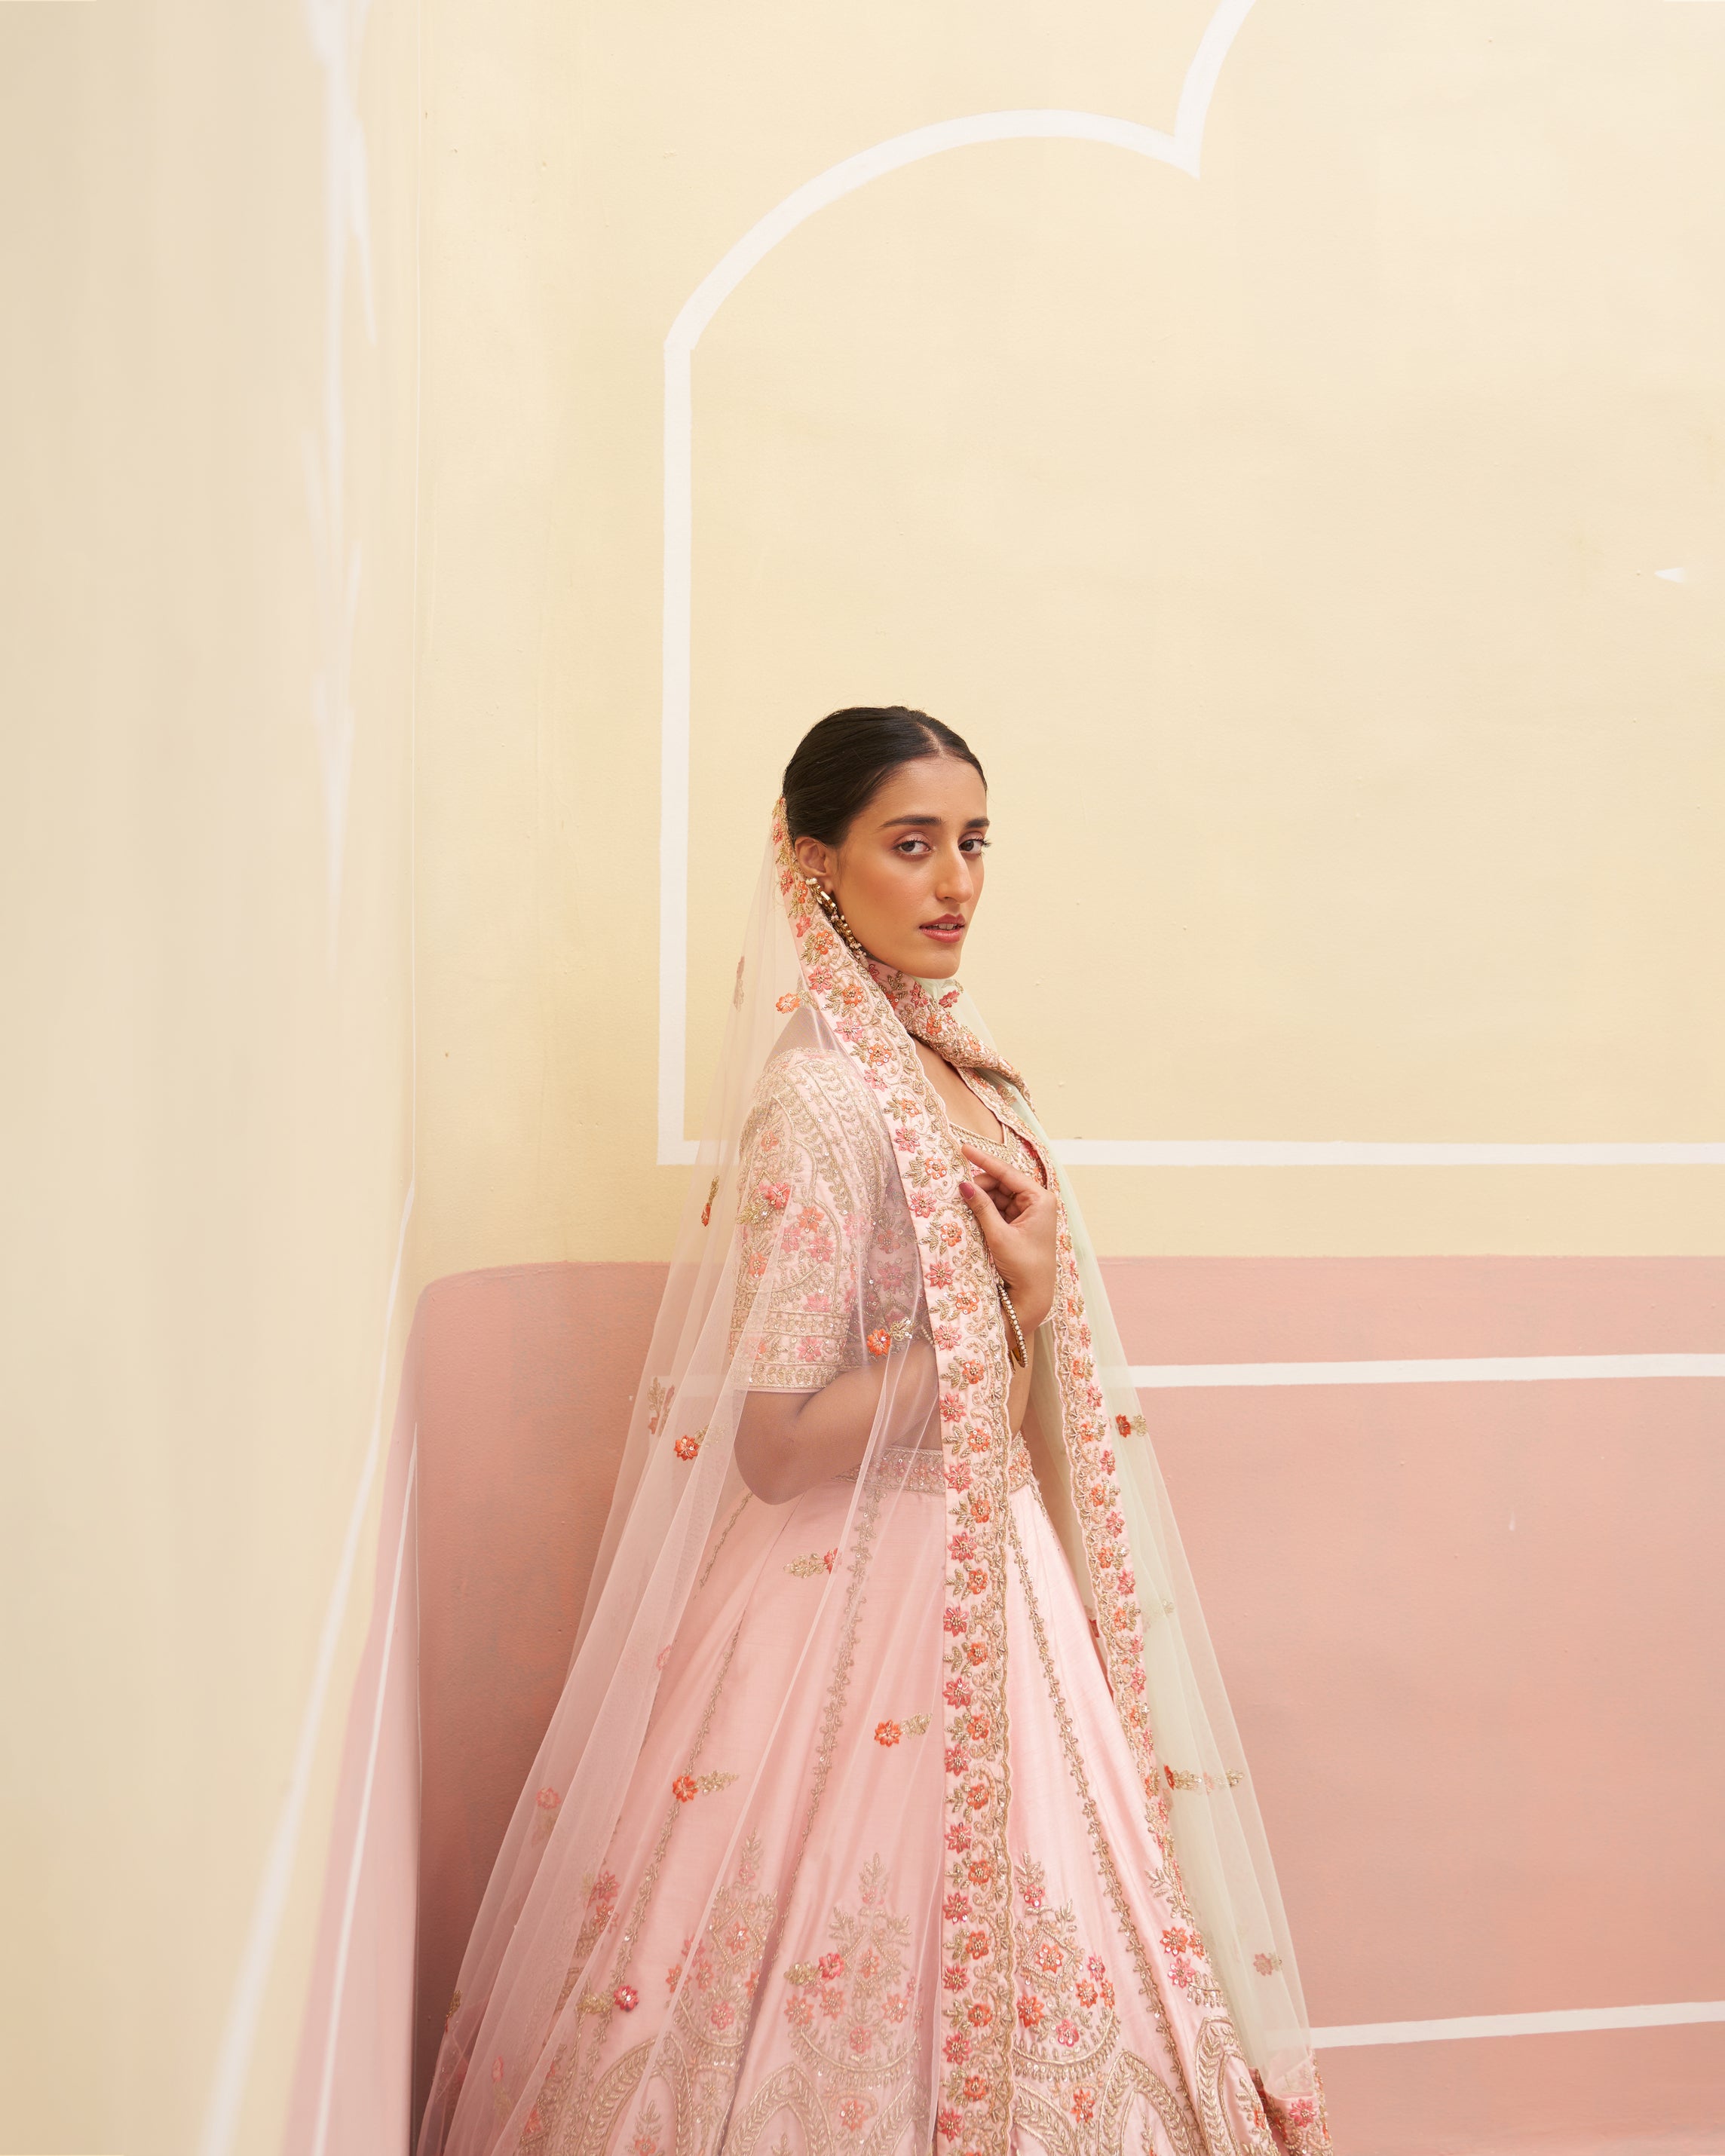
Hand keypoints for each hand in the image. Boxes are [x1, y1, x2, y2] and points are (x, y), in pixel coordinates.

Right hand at [957, 1142, 1057, 1333]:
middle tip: (958, 1190)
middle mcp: (1037, 1202)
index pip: (1007, 1172)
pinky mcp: (1020, 1224)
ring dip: (980, 1198)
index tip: (964, 1148)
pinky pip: (999, 1209)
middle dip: (980, 1185)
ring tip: (963, 1203)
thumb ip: (981, 1207)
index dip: (984, 1160)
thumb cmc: (1023, 1265)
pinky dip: (984, 1209)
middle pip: (1002, 1183)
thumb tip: (963, 1184)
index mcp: (1040, 1199)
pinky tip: (971, 1211)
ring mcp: (1029, 1213)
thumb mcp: (999, 1235)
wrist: (1033, 1296)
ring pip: (998, 1196)